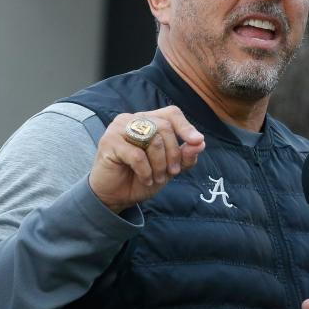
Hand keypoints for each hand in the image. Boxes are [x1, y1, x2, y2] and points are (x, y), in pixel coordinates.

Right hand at [89, 106, 204, 212]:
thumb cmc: (143, 177)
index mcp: (149, 120)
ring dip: (160, 164)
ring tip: (157, 178)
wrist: (116, 194)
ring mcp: (119, 128)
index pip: (171, 114)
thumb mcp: (170, 168)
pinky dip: (146, 171)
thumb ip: (185, 155)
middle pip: (165, 128)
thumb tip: (200, 143)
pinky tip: (145, 179)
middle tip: (172, 172)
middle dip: (173, 154)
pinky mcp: (108, 142)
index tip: (197, 141)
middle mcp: (133, 119)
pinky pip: (137, 155)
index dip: (186, 127)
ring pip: (152, 140)